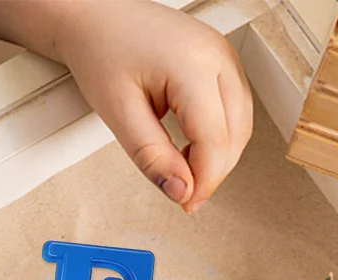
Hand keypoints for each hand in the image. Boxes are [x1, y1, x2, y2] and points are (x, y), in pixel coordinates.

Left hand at [52, 0, 252, 211]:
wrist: (97, 16)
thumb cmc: (103, 51)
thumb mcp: (119, 114)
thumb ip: (152, 157)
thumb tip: (180, 191)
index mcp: (192, 64)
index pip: (215, 138)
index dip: (205, 180)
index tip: (186, 203)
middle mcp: (216, 55)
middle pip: (235, 133)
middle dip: (214, 172)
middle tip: (184, 196)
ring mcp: (222, 54)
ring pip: (240, 122)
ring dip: (219, 156)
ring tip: (184, 172)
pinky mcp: (219, 59)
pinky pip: (233, 107)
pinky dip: (218, 136)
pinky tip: (192, 150)